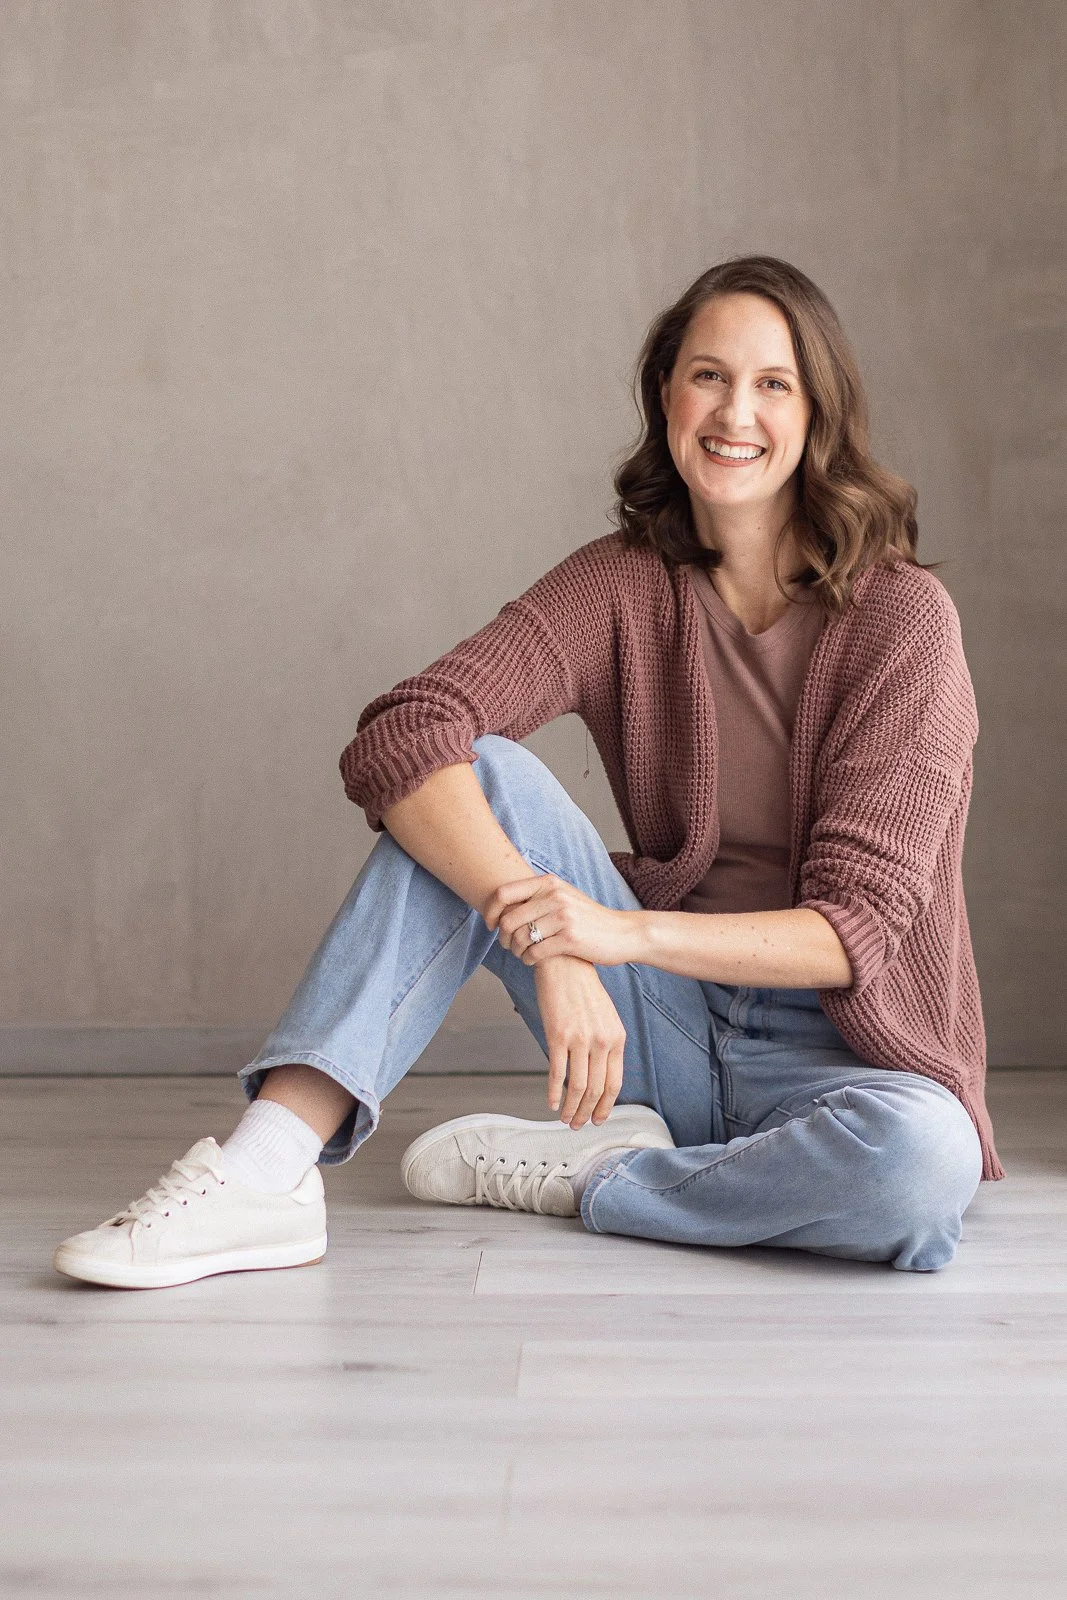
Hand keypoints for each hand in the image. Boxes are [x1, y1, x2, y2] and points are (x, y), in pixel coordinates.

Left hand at [483, 871, 638, 968]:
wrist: (624, 933)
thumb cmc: (589, 918)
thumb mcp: (564, 896)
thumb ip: (537, 896)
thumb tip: (500, 903)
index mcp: (549, 883)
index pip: (503, 893)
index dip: (489, 911)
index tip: (490, 925)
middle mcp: (554, 896)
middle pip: (508, 920)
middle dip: (502, 937)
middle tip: (507, 946)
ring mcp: (563, 917)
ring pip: (520, 938)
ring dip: (515, 951)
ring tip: (522, 954)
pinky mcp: (570, 939)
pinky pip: (534, 953)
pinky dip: (528, 960)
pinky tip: (533, 961)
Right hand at [532, 957, 626, 1127]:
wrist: (566, 963)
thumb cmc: (583, 991)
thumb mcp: (606, 1017)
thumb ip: (607, 1044)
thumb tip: (600, 1075)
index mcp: (617, 1037)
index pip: (614, 1083)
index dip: (606, 1106)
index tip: (598, 1120)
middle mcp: (602, 1040)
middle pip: (596, 1089)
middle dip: (586, 1113)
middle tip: (577, 1125)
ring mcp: (580, 1039)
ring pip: (577, 1086)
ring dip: (571, 1108)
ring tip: (565, 1119)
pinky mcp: (557, 1035)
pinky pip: (557, 1072)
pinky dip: (554, 1092)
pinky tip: (551, 1103)